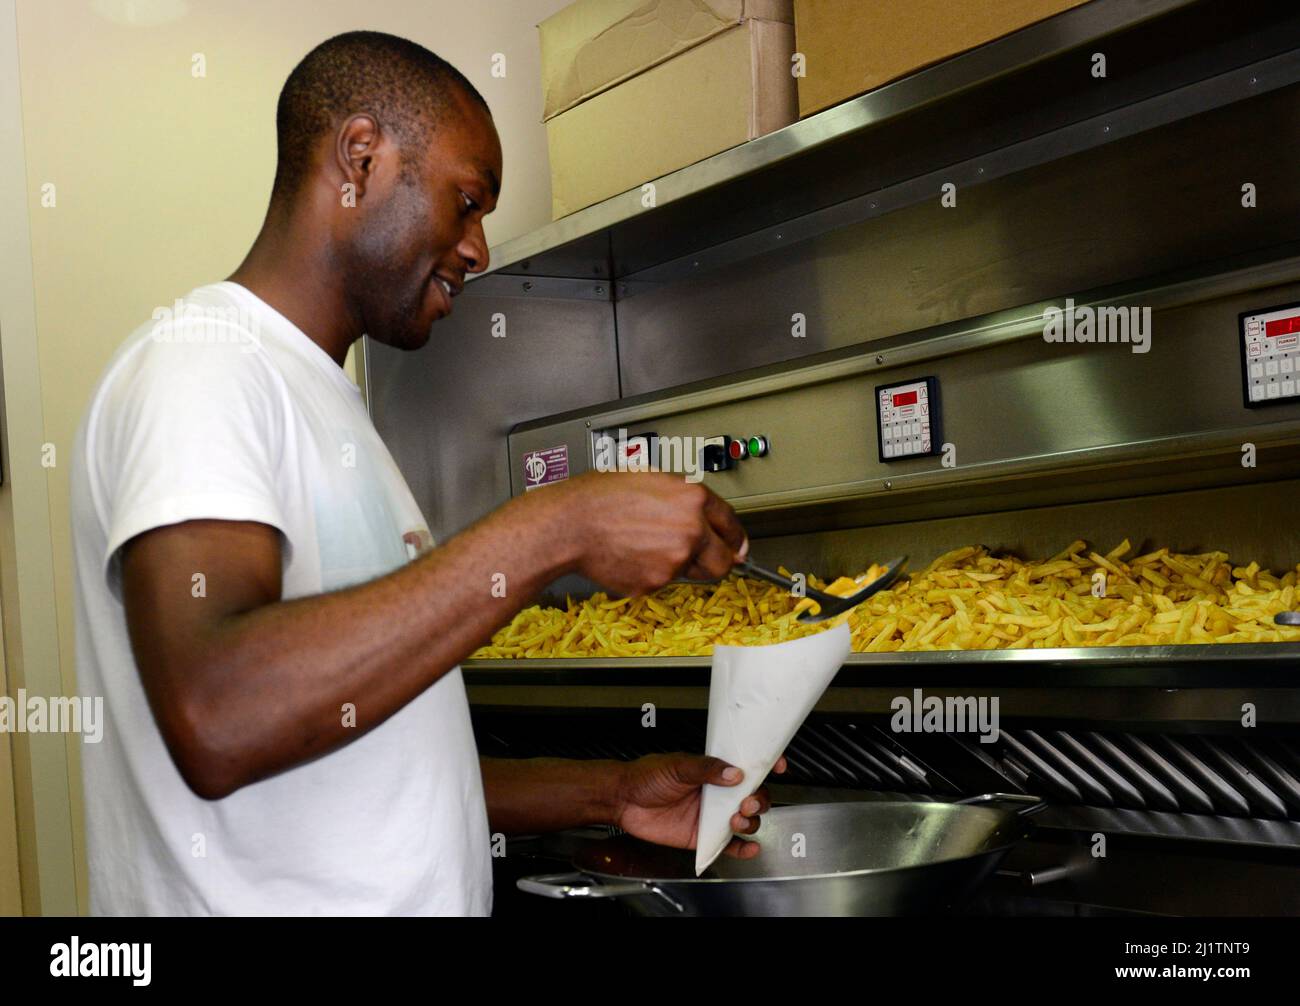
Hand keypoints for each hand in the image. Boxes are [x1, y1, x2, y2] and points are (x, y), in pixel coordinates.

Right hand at [553, 471, 747, 595]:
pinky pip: (663, 582)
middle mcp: (691, 529)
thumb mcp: (650, 479)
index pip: (730, 523)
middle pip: (723, 560)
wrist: (571, 523)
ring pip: (691, 573)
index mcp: (693, 497)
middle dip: (715, 561)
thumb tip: (700, 516)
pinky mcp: (657, 581)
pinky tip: (631, 556)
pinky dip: (650, 574)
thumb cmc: (599, 497)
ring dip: (679, 565)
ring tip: (646, 546)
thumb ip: (682, 499)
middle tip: (700, 558)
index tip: (738, 546)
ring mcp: (676, 558)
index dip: (735, 538)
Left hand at [612, 752, 786, 859]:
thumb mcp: (677, 765)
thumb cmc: (646, 776)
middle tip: (748, 801)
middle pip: (754, 796)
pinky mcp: (703, 837)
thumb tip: (733, 772)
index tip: (777, 764)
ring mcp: (712, 816)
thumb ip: (705, 768)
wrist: (624, 800)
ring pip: (746, 820)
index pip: (747, 766)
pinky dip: (742, 849)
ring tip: (737, 820)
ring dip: (750, 822)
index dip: (766, 765)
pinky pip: (728, 846)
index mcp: (715, 770)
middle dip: (759, 799)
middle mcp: (718, 793)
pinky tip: (749, 848)